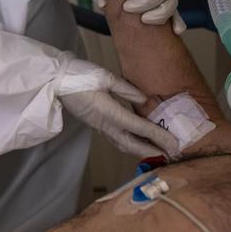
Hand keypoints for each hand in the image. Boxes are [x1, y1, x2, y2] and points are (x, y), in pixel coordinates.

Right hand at [56, 56, 178, 158]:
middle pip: (133, 144)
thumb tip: (145, 100)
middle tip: (172, 156)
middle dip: (153, 152)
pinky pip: (117, 141)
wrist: (56, 81)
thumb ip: (126, 90)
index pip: (139, 128)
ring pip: (124, 145)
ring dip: (142, 152)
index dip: (158, 137)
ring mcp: (99, 127)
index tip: (175, 144)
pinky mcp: (96, 126)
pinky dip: (131, 146)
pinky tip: (137, 144)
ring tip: (158, 153)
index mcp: (110, 112)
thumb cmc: (79, 75)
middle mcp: (106, 125)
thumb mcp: (105, 77)